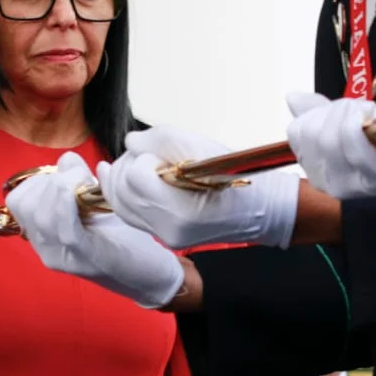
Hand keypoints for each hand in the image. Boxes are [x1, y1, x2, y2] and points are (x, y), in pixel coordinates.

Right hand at [5, 152, 184, 308]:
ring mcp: (63, 258)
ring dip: (63, 188)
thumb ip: (77, 180)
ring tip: (87, 186)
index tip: (68, 176)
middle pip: (25, 204)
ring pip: (41, 215)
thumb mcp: (95, 203)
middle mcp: (46, 249)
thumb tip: (67, 160)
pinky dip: (69, 206)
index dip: (40, 180)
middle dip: (50, 181)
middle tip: (80, 180)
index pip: (19, 200)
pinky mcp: (87, 261)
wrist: (151, 273)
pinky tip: (82, 193)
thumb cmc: (124, 236)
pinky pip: (66, 231)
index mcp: (44, 234)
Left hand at [96, 126, 299, 249]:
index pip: (135, 177)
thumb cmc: (233, 175)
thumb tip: (130, 142)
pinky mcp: (161, 237)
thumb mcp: (201, 146)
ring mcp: (163, 237)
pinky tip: (119, 176)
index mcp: (181, 211)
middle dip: (127, 166)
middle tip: (147, 155)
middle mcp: (168, 229)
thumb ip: (160, 139)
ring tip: (133, 162)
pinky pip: (129, 213)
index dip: (144, 159)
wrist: (257, 208)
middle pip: (121, 191)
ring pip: (119, 204)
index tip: (162, 156)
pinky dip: (124, 193)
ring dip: (119, 179)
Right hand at [286, 92, 375, 203]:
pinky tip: (373, 119)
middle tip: (362, 113)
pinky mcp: (372, 175)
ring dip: (351, 112)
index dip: (320, 112)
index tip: (347, 113)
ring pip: (327, 134)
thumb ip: (319, 114)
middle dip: (334, 110)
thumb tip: (291, 97)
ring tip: (371, 116)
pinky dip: (359, 118)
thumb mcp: (350, 124)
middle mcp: (326, 182)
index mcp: (317, 171)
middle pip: (309, 131)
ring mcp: (348, 183)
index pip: (296, 131)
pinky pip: (348, 138)